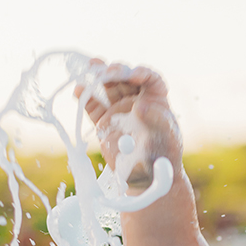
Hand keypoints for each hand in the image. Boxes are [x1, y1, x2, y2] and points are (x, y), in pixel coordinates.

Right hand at [75, 60, 181, 188]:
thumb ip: (156, 120)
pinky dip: (85, 96)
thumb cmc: (164, 156)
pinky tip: (79, 90)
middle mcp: (136, 100)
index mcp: (156, 100)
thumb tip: (140, 106)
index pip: (150, 79)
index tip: (133, 75)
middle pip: (125, 78)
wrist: (147, 176)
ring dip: (98, 76)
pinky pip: (93, 105)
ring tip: (90, 68)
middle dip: (116, 71)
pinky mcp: (104, 121)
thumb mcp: (166, 137)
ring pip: (107, 87)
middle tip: (109, 71)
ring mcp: (118, 109)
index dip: (142, 73)